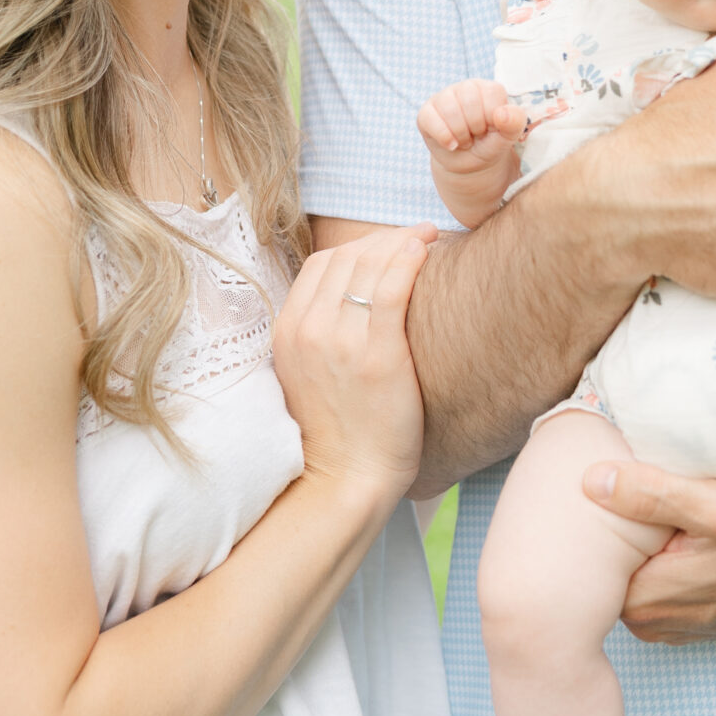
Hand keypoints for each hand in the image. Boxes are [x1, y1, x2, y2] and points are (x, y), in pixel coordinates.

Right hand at [273, 226, 436, 504]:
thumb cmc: (336, 432)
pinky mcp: (377, 355)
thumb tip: (349, 302)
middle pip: (347, 258)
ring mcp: (340, 341)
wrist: (344, 481)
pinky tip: (425, 250)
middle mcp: (308, 329)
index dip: (357, 246)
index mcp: (287, 331)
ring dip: (400, 242)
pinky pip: (391, 289)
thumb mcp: (307, 375)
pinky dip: (408, 260)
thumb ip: (318, 335)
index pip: (321, 264)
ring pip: (369, 266)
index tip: (386, 244)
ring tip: (427, 236)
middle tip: (414, 235)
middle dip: (383, 238)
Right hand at [416, 79, 527, 226]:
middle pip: (469, 101)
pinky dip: (444, 137)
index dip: (493, 118)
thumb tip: (503, 113)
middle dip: (476, 127)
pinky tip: (452, 144)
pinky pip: (430, 120)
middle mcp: (466, 88)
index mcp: (489, 88)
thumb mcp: (508, 138)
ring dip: (461, 135)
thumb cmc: (490, 145)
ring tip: (465, 140)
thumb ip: (515, 123)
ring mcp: (444, 97)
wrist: (470, 164)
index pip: (492, 92)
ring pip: (450, 110)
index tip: (493, 128)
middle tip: (477, 135)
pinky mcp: (426, 112)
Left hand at [582, 459, 715, 641]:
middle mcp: (656, 623)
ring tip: (667, 519)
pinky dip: (669, 569)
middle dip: (623, 541)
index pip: (593, 566)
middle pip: (613, 573)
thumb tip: (591, 481)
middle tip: (638, 500)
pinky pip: (665, 593)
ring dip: (648, 554)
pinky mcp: (699, 623)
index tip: (611, 498)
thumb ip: (651, 494)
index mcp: (645, 599)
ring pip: (638, 582)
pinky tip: (687, 540)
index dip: (601, 528)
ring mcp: (678, 627)